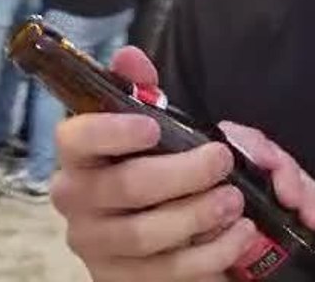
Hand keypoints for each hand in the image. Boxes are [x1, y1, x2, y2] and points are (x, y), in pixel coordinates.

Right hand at [50, 47, 314, 280]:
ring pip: (145, 234)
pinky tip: (238, 234)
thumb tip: (131, 56)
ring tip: (235, 200)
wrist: (145, 235)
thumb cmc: (145, 168)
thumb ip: (138, 91)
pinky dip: (210, 252)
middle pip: (125, 188)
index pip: (76, 139)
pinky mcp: (122, 280)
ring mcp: (97, 246)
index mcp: (78, 157)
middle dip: (181, 174)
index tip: (152, 125)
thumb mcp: (147, 127)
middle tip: (221, 160)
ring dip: (197, 215)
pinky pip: (167, 271)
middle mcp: (77, 201)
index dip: (112, 131)